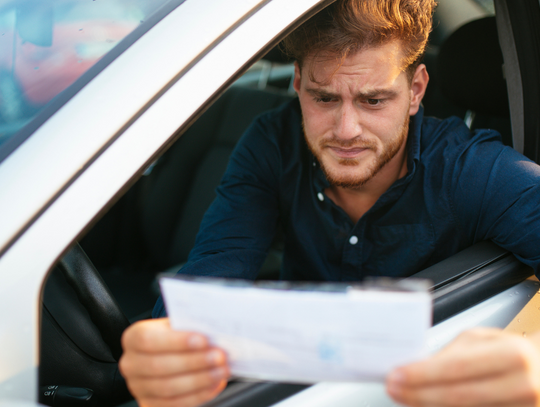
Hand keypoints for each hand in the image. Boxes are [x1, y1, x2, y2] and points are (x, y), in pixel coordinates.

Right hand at [119, 318, 229, 406]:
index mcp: (133, 338)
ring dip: (200, 380)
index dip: (176, 341)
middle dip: (194, 362)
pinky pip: (175, 404)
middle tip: (219, 356)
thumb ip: (189, 327)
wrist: (168, 353)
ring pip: (168, 388)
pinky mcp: (150, 404)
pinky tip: (214, 384)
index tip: (203, 340)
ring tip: (221, 370)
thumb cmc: (175, 336)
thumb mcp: (177, 325)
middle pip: (159, 366)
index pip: (148, 340)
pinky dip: (199, 395)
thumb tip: (214, 333)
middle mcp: (131, 364)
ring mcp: (138, 387)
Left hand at [386, 328, 539, 406]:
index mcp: (513, 356)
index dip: (422, 374)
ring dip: (429, 406)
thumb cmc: (509, 351)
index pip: (457, 368)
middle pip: (457, 397)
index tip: (396, 375)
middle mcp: (522, 386)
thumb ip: (451, 354)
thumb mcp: (482, 340)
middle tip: (394, 389)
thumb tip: (415, 367)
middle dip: (418, 394)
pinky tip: (429, 405)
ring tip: (408, 397)